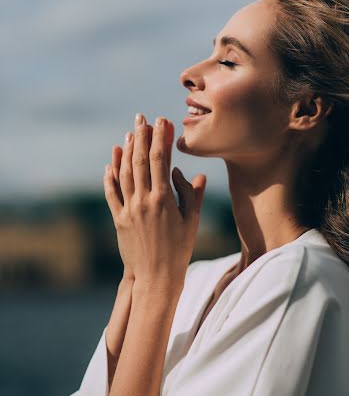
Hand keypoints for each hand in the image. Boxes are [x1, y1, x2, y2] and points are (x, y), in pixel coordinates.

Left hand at [103, 114, 206, 290]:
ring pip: (124, 173)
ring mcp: (129, 209)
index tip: (161, 121)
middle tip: (142, 118)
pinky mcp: (119, 219)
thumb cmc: (180, 249)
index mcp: (164, 199)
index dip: (160, 138)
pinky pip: (112, 193)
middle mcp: (144, 201)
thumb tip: (191, 172)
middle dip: (141, 137)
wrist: (157, 277)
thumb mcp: (193, 221)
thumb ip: (192, 195)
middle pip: (140, 161)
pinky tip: (111, 162)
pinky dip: (110, 176)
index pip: (161, 160)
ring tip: (129, 134)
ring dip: (126, 151)